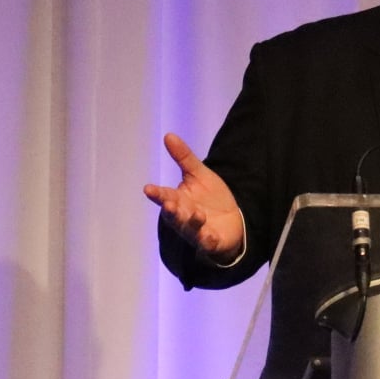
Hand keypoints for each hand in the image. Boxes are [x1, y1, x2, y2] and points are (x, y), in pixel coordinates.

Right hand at [143, 133, 244, 263]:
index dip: (157, 194)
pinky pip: (207, 244)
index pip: (164, 196)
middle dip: (171, 211)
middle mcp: (183, 217)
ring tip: (198, 215)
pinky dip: (207, 241)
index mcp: (178, 200)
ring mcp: (196, 231)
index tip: (148, 189)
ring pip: (190, 230)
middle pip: (174, 215)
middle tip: (169, 205)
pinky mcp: (211, 242)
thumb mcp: (199, 174)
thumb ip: (184, 158)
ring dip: (192, 223)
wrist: (231, 221)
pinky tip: (209, 237)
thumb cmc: (210, 198)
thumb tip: (168, 135)